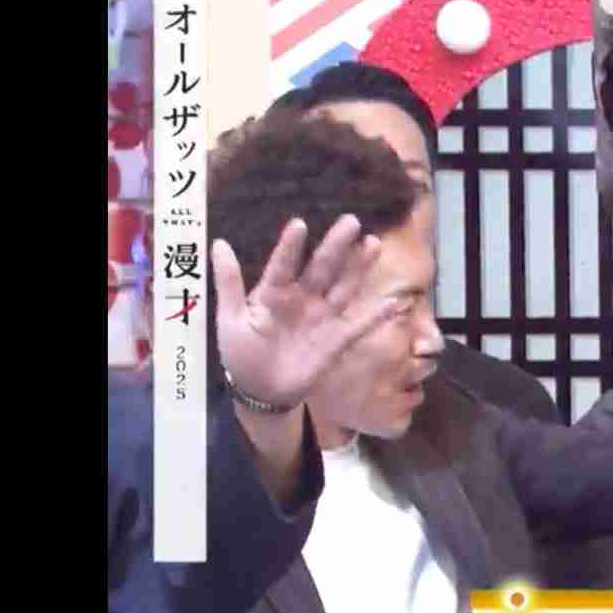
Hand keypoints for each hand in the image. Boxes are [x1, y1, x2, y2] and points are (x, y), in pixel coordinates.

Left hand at [213, 216, 398, 409]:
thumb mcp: (229, 319)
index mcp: (274, 292)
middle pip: (322, 267)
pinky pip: (359, 324)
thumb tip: (218, 243)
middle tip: (351, 221)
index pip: (283, 264)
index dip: (291, 247)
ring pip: (344, 287)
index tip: (299, 225)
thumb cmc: (241, 354)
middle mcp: (303, 298)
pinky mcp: (337, 339)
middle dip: (337, 245)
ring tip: (373, 243)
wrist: (261, 391)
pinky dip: (377, 315)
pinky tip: (394, 302)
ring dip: (359, 267)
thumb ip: (229, 283)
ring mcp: (322, 317)